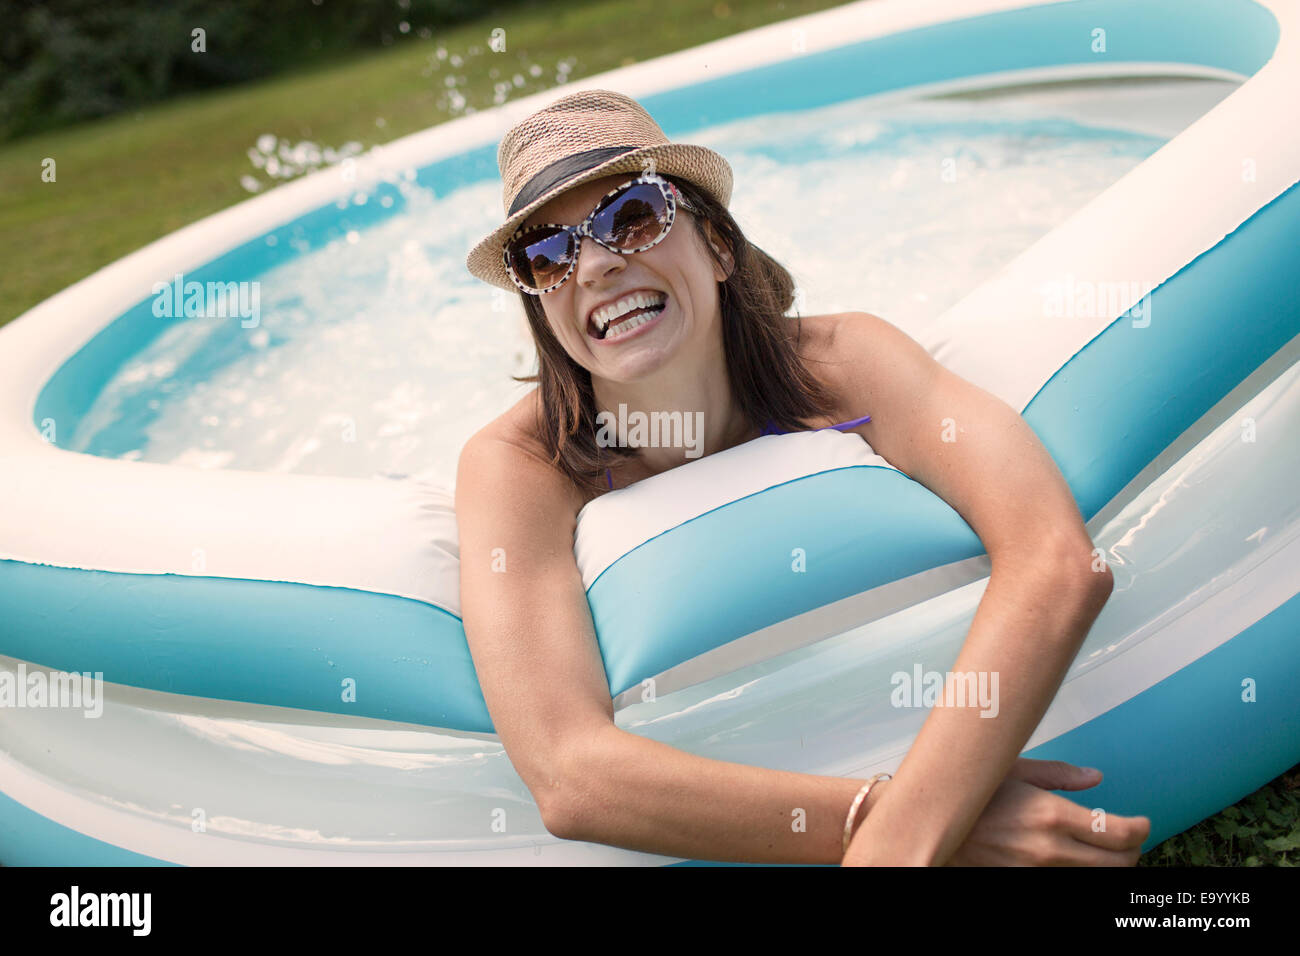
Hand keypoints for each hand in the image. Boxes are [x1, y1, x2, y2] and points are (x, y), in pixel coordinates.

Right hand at [942, 758, 1149, 865]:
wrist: (932, 827)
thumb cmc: (970, 795)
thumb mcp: (1012, 770)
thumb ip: (1058, 775)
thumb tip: (1095, 778)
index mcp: (1051, 815)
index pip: (1119, 832)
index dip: (1141, 828)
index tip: (1143, 823)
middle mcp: (1050, 849)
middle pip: (1118, 862)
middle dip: (1133, 850)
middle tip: (1131, 838)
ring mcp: (1038, 871)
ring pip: (1097, 877)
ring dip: (1111, 865)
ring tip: (1109, 851)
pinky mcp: (1026, 882)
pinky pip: (1070, 883)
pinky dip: (1084, 873)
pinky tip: (1080, 860)